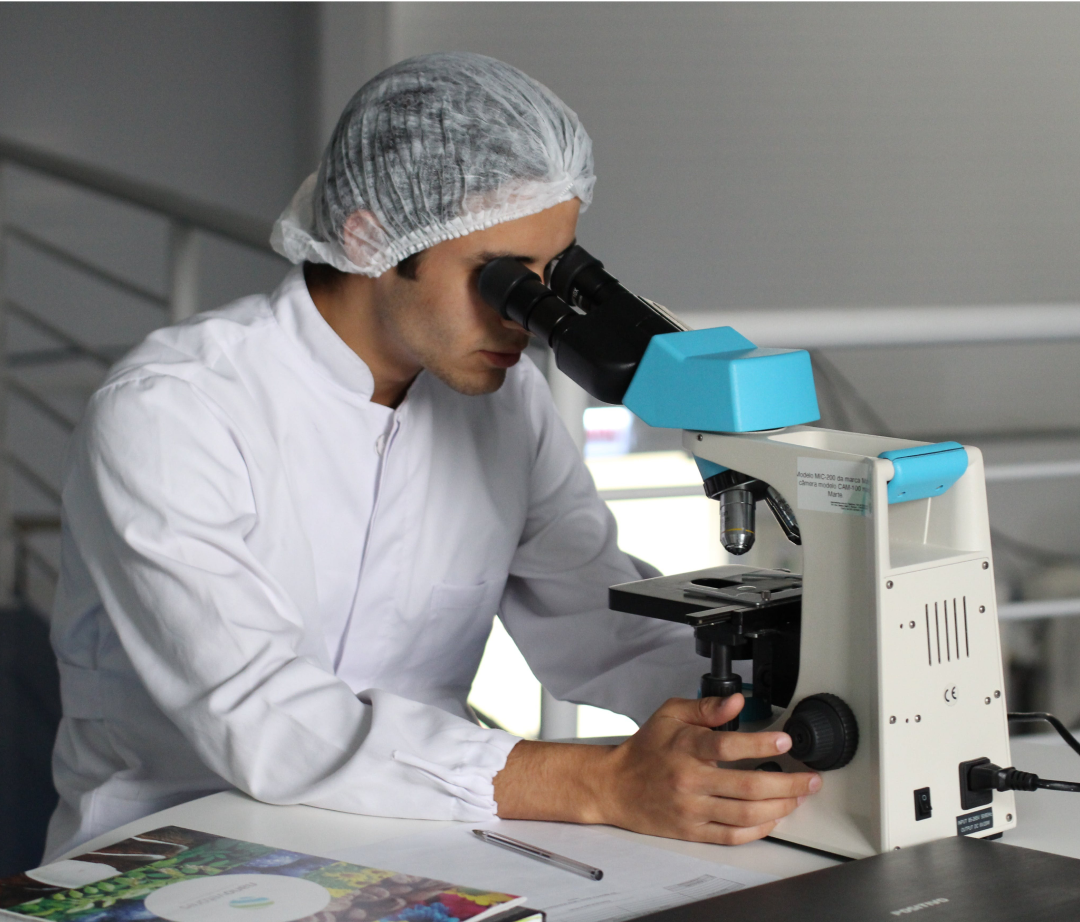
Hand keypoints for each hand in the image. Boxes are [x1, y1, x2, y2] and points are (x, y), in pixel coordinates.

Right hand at [594, 694, 821, 843]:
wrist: (615, 786)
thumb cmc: (645, 749)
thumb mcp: (670, 714)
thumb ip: (706, 707)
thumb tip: (737, 702)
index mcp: (685, 747)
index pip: (727, 746)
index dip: (760, 743)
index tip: (785, 740)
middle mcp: (689, 780)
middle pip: (747, 786)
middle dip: (788, 783)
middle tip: (809, 778)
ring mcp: (691, 809)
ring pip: (745, 814)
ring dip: (780, 807)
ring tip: (798, 797)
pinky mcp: (691, 831)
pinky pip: (732, 836)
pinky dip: (758, 829)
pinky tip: (773, 818)